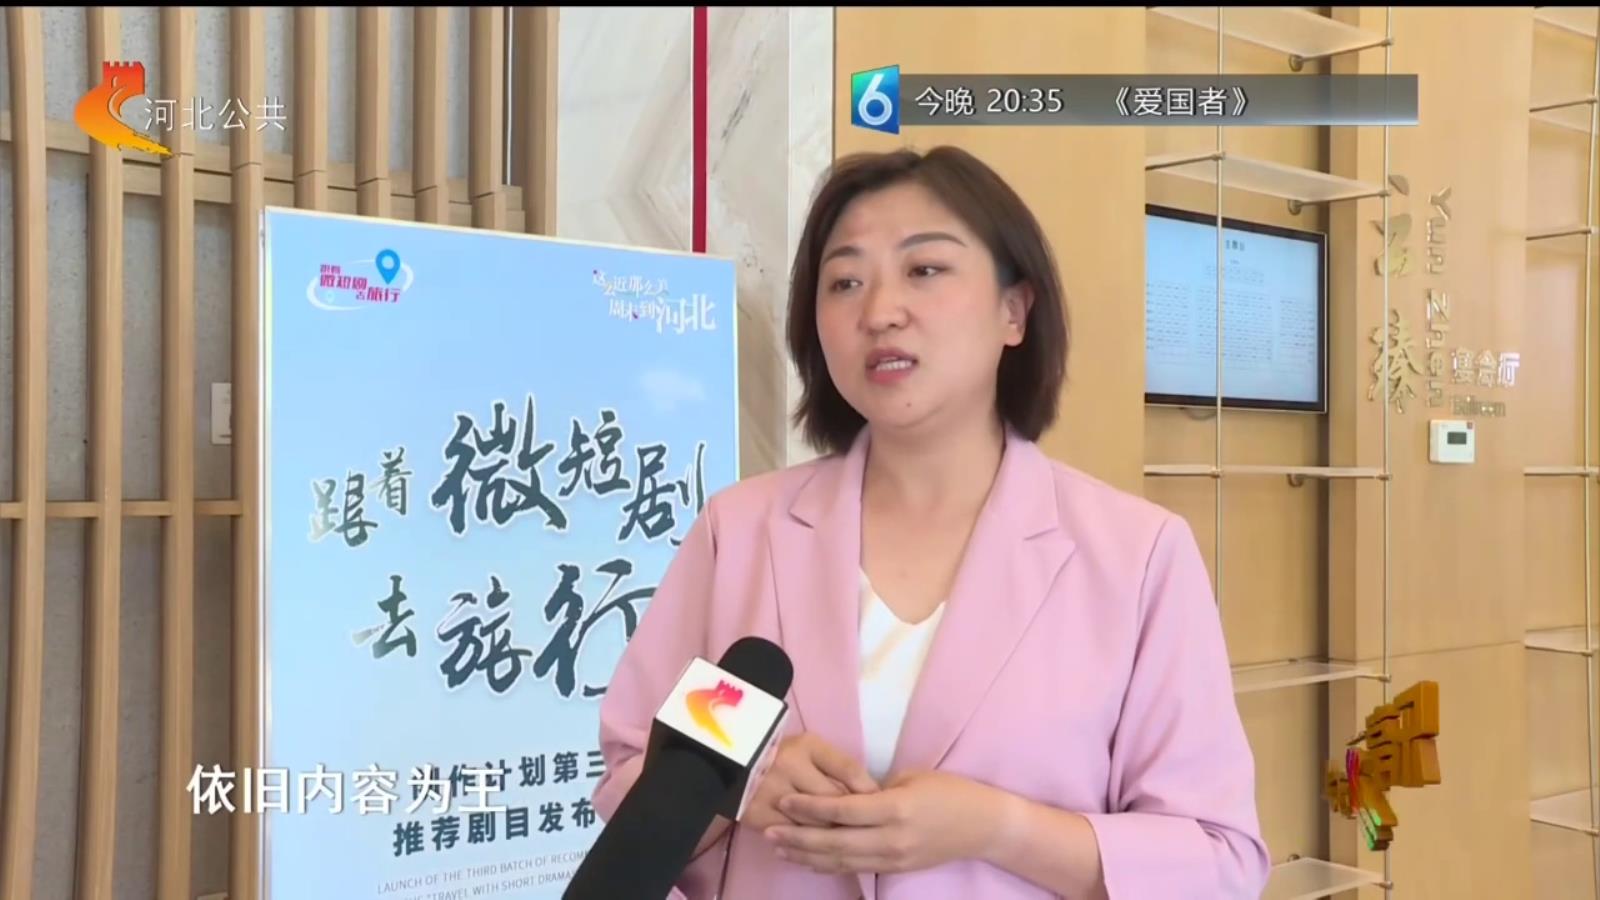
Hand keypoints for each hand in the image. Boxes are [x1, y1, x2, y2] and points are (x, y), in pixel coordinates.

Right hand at [740, 733, 879, 832]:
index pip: (848, 770)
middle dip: (853, 817)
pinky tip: (820, 849)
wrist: (732, 765)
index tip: (880, 804)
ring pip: (815, 823)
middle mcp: (787, 765)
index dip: (868, 791)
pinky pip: (792, 836)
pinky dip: (808, 845)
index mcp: (806, 745)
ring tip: (848, 839)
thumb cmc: (783, 755)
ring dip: (833, 834)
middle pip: (833, 801)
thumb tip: (871, 795)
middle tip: (869, 828)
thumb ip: (840, 767)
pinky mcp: (757, 814)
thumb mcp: (812, 749)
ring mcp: (771, 791)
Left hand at [762, 769, 1012, 875]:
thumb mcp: (912, 778)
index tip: (784, 801)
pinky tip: (808, 859)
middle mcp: (891, 838)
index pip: (843, 811)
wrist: (983, 827)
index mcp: (895, 807)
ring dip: (807, 855)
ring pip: (841, 860)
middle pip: (835, 841)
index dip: (810, 808)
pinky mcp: (895, 868)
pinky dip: (828, 865)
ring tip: (779, 846)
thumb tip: (842, 794)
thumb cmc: (949, 791)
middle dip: (799, 837)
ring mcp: (893, 858)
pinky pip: (855, 867)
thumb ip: (874, 789)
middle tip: (770, 829)